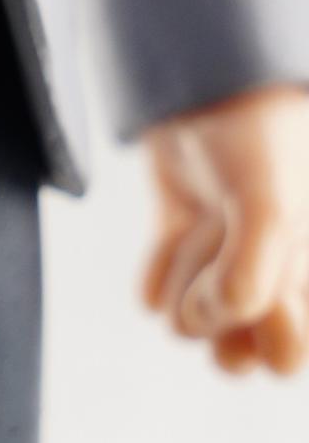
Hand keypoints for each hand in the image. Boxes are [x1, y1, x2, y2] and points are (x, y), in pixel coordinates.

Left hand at [140, 84, 308, 375]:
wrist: (206, 84)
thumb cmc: (258, 139)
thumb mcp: (270, 202)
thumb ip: (255, 267)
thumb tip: (225, 315)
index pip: (285, 357)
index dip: (266, 330)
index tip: (265, 288)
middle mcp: (273, 285)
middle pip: (232, 358)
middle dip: (213, 315)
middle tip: (219, 259)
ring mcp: (225, 272)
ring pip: (187, 324)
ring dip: (186, 278)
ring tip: (205, 224)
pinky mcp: (185, 253)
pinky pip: (156, 299)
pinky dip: (159, 270)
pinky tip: (176, 232)